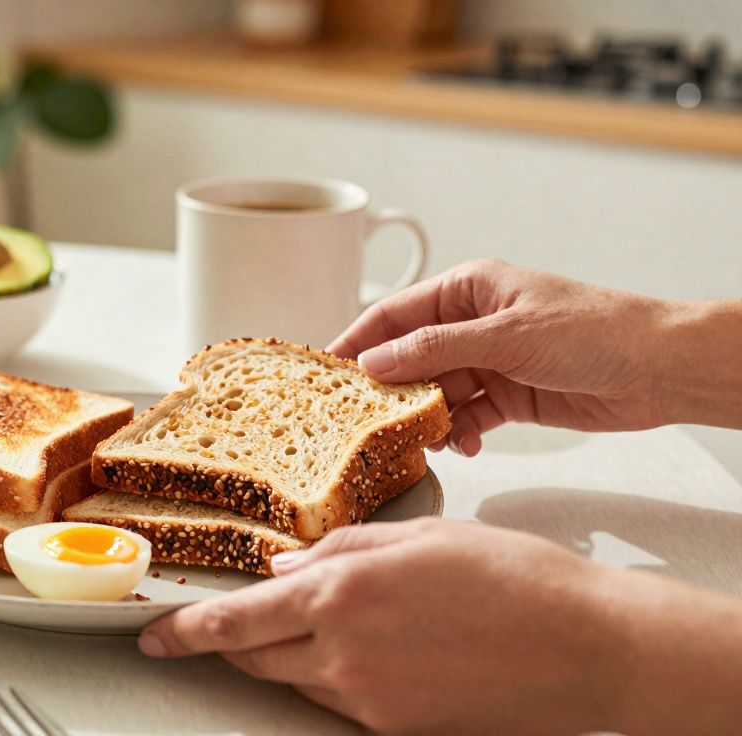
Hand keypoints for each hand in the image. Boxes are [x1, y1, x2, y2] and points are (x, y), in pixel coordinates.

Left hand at [137, 518, 741, 734]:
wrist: (590, 648)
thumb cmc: (517, 580)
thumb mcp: (420, 538)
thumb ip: (340, 550)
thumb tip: (286, 568)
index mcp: (342, 594)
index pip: (234, 621)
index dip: (185, 632)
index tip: (155, 637)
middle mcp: (344, 655)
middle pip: (256, 657)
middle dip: (234, 641)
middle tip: (229, 624)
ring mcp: (370, 701)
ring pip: (297, 680)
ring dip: (290, 655)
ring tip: (332, 624)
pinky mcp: (398, 730)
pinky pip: (340, 702)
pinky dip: (335, 675)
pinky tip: (375, 650)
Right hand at [327, 259, 741, 454]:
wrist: (660, 368)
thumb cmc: (594, 331)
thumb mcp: (504, 337)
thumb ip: (435, 350)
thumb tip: (375, 363)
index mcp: (468, 289)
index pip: (394, 314)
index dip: (358, 342)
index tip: (326, 372)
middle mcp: (474, 323)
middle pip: (410, 357)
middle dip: (392, 389)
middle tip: (366, 420)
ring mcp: (491, 360)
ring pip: (436, 392)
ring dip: (429, 417)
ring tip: (426, 438)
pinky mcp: (510, 396)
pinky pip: (467, 416)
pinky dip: (462, 432)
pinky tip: (466, 445)